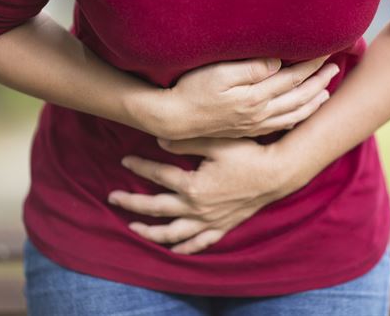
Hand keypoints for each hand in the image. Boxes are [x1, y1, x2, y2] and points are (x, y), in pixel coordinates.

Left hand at [107, 136, 293, 253]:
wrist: (276, 174)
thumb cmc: (248, 154)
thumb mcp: (218, 142)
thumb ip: (188, 140)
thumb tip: (158, 139)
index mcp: (194, 185)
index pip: (158, 175)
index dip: (139, 166)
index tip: (124, 160)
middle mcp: (197, 208)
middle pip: (156, 207)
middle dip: (132, 202)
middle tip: (112, 198)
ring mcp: (209, 221)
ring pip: (173, 233)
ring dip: (150, 232)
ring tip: (133, 228)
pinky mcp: (222, 227)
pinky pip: (199, 243)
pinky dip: (184, 248)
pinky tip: (173, 249)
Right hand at [159, 55, 339, 139]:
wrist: (173, 119)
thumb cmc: (191, 90)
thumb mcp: (219, 73)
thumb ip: (251, 68)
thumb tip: (278, 62)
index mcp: (256, 97)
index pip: (292, 77)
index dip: (311, 63)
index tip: (327, 50)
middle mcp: (260, 114)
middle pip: (298, 96)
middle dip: (319, 81)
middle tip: (336, 67)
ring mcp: (254, 124)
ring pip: (293, 114)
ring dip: (312, 102)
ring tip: (326, 92)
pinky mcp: (246, 130)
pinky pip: (279, 127)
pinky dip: (295, 120)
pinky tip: (299, 116)